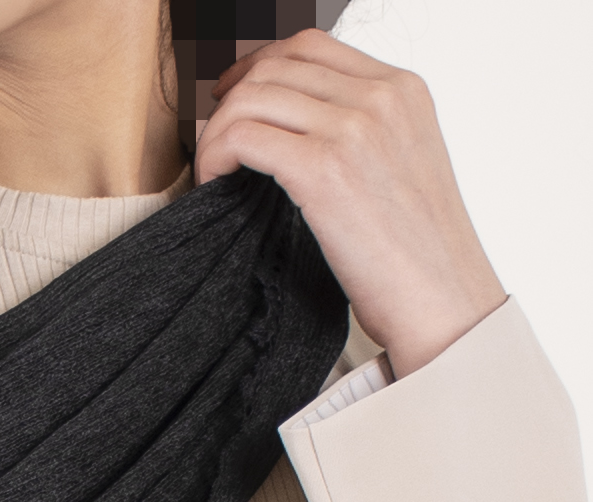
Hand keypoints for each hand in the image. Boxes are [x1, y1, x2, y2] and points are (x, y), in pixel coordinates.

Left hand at [199, 32, 505, 380]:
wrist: (443, 299)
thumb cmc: (419, 255)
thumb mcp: (401, 168)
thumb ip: (363, 135)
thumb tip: (299, 134)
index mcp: (403, 89)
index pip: (312, 46)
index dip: (259, 65)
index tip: (233, 97)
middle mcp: (380, 96)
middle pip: (276, 65)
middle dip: (232, 99)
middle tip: (214, 140)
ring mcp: (353, 127)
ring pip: (253, 96)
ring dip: (218, 130)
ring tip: (213, 171)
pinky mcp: (324, 168)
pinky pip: (244, 136)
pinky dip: (216, 155)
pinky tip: (216, 183)